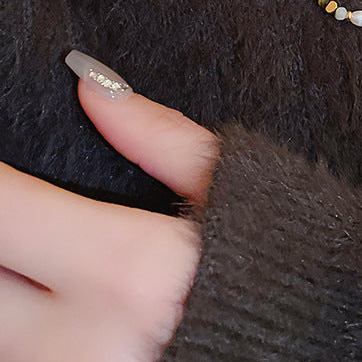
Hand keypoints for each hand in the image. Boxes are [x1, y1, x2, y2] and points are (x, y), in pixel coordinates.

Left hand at [0, 51, 220, 361]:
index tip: (5, 166)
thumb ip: (162, 135)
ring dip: (9, 278)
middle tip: (28, 214)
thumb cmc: (275, 272)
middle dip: (1, 229)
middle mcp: (82, 339)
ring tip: (50, 254)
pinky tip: (59, 299)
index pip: (2, 206)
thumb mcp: (236, 192)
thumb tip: (92, 86)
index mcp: (130, 268)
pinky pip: (14, 352)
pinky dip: (23, 323)